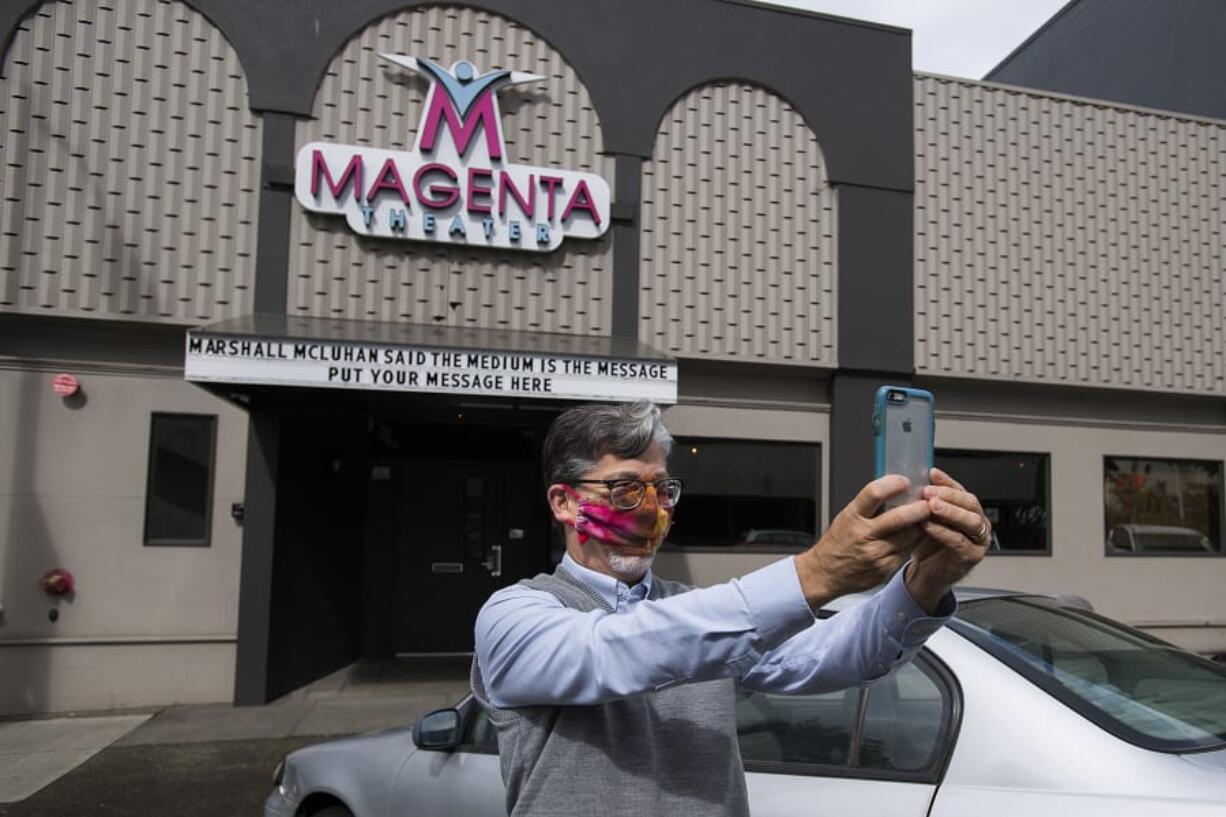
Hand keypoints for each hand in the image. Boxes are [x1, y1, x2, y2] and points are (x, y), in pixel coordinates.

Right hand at [794, 475, 930, 608]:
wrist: (825, 574)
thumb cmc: (837, 543)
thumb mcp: (846, 518)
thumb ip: (868, 506)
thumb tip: (893, 489)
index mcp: (852, 517)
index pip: (874, 493)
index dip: (893, 484)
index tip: (904, 481)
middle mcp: (864, 535)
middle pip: (900, 517)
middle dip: (919, 508)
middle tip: (928, 502)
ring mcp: (876, 554)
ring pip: (910, 536)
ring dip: (921, 525)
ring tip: (925, 518)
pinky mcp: (885, 568)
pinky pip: (908, 552)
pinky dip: (914, 542)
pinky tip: (914, 536)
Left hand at [905, 467, 990, 611]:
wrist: (925, 573)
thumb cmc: (927, 544)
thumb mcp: (926, 518)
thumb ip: (927, 502)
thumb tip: (916, 480)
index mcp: (968, 510)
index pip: (961, 490)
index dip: (947, 482)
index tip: (932, 474)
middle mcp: (978, 523)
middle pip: (970, 503)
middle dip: (949, 495)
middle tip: (929, 492)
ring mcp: (978, 540)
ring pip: (970, 521)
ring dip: (950, 512)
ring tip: (931, 506)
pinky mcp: (972, 557)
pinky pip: (959, 541)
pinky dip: (943, 532)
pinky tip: (929, 526)